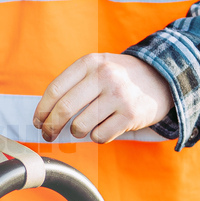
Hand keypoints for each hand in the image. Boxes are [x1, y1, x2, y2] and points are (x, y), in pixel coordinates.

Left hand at [33, 53, 173, 143]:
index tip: (37, 122)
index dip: (41, 110)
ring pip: (80, 126)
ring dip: (76, 133)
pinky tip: (103, 128)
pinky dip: (96, 137)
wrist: (162, 79)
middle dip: (51, 127)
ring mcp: (119, 96)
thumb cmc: (120, 78)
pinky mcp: (130, 115)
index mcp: (90, 63)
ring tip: (82, 128)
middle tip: (48, 135)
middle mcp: (104, 76)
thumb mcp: (97, 68)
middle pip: (64, 109)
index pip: (55, 90)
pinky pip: (99, 136)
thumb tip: (45, 114)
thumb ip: (73, 84)